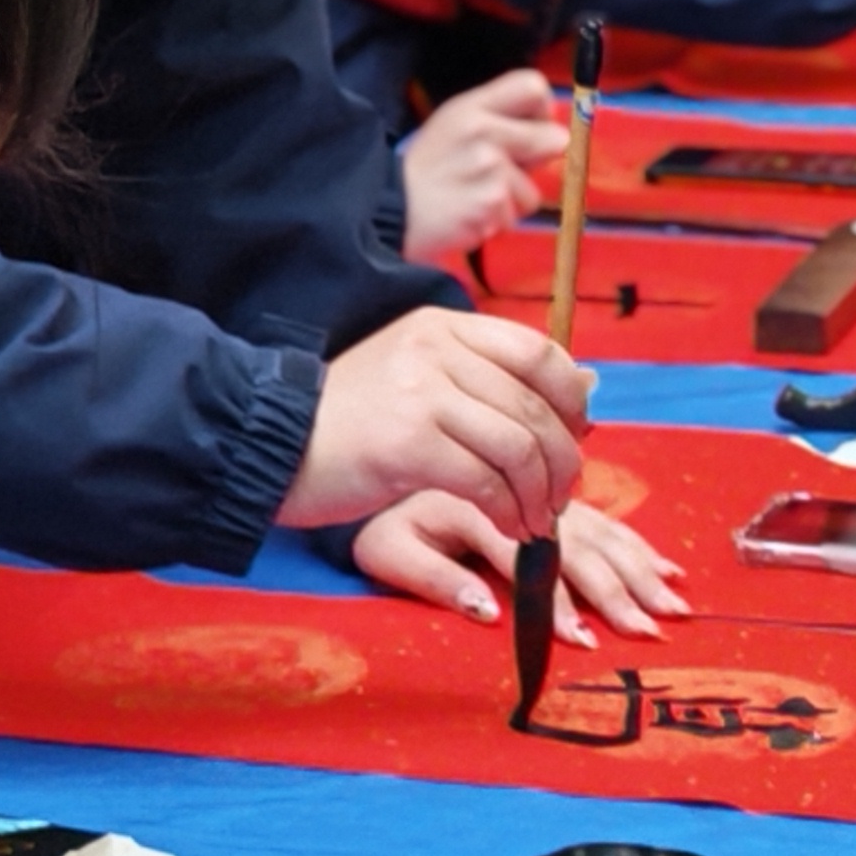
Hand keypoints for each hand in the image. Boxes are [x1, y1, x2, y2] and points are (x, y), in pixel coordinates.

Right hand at [282, 307, 590, 540]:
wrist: (270, 446)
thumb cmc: (348, 424)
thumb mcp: (420, 381)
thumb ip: (490, 380)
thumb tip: (586, 385)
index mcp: (440, 328)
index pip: (537, 351)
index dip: (570, 400)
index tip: (572, 439)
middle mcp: (434, 351)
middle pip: (535, 406)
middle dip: (563, 462)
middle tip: (558, 499)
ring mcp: (420, 394)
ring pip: (519, 446)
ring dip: (540, 495)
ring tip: (534, 522)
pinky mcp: (406, 443)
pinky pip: (486, 481)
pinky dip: (509, 512)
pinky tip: (508, 528)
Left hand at [353, 493, 686, 637]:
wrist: (374, 457)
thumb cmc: (378, 519)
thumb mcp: (386, 552)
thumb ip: (434, 580)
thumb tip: (488, 613)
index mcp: (476, 504)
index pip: (527, 558)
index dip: (558, 600)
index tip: (585, 639)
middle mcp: (515, 491)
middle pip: (576, 541)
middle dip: (618, 588)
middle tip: (652, 627)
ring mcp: (537, 491)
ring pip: (598, 528)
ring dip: (639, 568)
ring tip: (674, 604)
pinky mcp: (548, 494)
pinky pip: (600, 517)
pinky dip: (635, 543)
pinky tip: (666, 565)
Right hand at [398, 68, 566, 264]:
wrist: (390, 209)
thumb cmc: (426, 168)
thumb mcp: (451, 124)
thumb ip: (496, 118)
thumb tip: (554, 130)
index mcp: (472, 107)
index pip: (533, 86)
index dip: (543, 110)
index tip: (529, 127)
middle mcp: (484, 131)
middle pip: (553, 137)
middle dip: (537, 160)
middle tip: (505, 170)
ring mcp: (490, 169)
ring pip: (533, 189)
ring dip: (510, 199)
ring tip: (473, 195)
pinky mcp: (492, 204)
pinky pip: (515, 216)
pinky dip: (495, 220)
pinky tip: (469, 213)